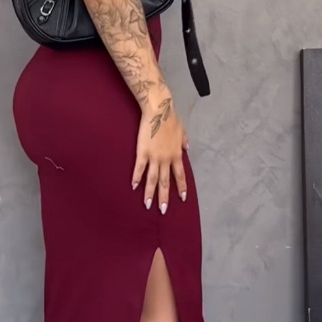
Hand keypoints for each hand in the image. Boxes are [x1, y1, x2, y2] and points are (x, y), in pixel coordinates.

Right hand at [131, 95, 187, 212]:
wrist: (159, 110)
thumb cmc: (171, 118)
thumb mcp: (182, 130)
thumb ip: (184, 141)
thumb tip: (187, 148)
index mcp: (176, 154)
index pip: (180, 175)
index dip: (181, 187)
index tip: (182, 198)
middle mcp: (166, 159)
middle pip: (166, 182)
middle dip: (164, 197)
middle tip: (163, 210)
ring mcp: (154, 157)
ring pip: (152, 179)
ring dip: (150, 193)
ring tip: (147, 205)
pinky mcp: (142, 152)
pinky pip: (139, 168)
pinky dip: (137, 178)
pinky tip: (134, 187)